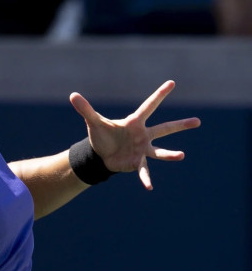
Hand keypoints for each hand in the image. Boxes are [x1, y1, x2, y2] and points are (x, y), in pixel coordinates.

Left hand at [69, 80, 200, 189]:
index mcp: (134, 122)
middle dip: (180, 125)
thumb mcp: (93, 122)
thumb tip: (72, 95)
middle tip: (198, 121)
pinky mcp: (137, 162)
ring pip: (159, 151)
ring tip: (181, 155)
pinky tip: (149, 187)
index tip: (172, 83)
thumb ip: (85, 109)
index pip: (149, 106)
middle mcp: (143, 135)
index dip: (159, 95)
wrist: (100, 155)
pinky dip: (145, 178)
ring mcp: (142, 149)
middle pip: (164, 128)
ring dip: (170, 154)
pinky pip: (143, 170)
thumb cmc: (102, 136)